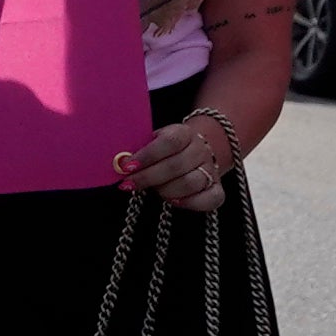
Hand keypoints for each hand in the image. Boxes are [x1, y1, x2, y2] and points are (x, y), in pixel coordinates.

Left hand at [116, 101, 245, 209]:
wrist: (193, 151)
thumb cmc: (162, 150)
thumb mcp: (150, 141)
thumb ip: (138, 149)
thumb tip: (119, 162)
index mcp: (184, 133)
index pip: (169, 141)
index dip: (147, 155)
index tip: (126, 166)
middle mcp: (200, 150)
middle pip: (177, 165)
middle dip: (148, 177)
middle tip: (128, 184)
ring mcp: (211, 170)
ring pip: (192, 182)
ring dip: (166, 190)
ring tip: (152, 191)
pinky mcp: (217, 189)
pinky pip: (211, 199)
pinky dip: (192, 202)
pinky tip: (174, 201)